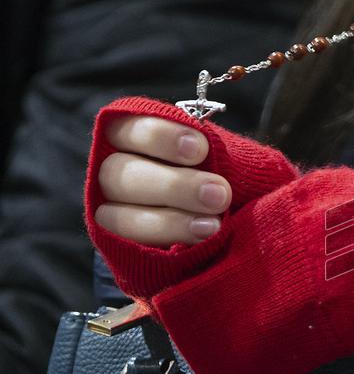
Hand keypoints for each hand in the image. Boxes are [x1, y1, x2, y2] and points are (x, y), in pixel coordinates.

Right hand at [94, 115, 231, 245]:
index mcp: (128, 139)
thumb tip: (214, 154)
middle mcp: (111, 173)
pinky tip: (198, 240)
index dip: (158, 136)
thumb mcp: (219, 158)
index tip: (201, 149)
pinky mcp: (118, 243)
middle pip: (117, 174)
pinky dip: (164, 240)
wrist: (223, 217)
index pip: (123, 129)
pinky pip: (126, 245)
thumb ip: (210, 152)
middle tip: (219, 193)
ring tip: (213, 225)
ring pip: (116, 215)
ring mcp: (111, 211)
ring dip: (169, 221)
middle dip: (174, 185)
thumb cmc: (219, 176)